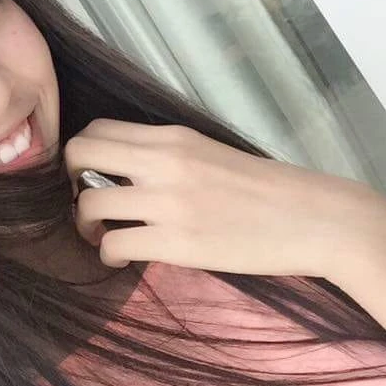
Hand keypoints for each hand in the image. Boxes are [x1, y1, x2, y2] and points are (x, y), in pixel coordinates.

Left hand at [65, 118, 385, 279]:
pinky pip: (114, 244)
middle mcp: (164, 162)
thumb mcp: (211, 155)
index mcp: (173, 138)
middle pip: (80, 154)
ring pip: (88, 204)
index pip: (98, 129)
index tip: (93, 175)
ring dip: (86, 223)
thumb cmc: (266, 190)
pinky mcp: (177, 243)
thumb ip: (166, 157)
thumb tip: (124, 172)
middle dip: (70, 180)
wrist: (315, 219)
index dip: (83, 153)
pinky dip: (108, 253)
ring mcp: (169, 202)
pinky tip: (124, 256)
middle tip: (88, 201)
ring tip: (105, 234)